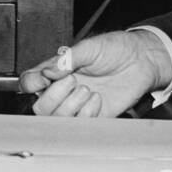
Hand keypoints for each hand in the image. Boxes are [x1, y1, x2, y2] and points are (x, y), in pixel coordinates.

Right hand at [17, 32, 171, 117]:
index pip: (30, 82)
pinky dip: (87, 113)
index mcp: (56, 71)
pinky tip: (97, 99)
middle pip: (40, 107)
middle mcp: (63, 90)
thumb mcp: (89, 47)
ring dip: (71, 105)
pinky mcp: (94, 116)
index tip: (43, 79)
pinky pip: (80, 124)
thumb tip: (48, 71)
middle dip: (54, 96)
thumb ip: (67, 59)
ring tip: (87, 89)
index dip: (31, 84)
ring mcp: (77, 104)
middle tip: (73, 80)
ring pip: (57, 119)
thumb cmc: (116, 49)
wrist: (141, 60)